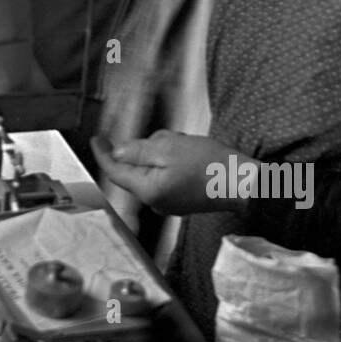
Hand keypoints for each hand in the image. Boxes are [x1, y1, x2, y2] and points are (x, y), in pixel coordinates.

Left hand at [91, 131, 256, 217]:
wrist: (244, 183)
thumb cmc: (210, 165)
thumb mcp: (169, 148)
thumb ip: (138, 151)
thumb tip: (118, 153)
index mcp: (148, 191)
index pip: (115, 172)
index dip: (104, 154)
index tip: (97, 139)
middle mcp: (155, 202)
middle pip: (136, 168)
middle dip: (148, 148)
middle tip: (171, 138)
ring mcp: (170, 202)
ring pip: (154, 168)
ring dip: (164, 152)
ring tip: (187, 145)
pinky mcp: (182, 199)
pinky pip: (168, 174)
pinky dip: (174, 161)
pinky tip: (193, 154)